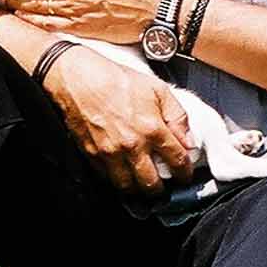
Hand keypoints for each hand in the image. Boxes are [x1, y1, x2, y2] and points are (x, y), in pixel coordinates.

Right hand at [40, 45, 194, 194]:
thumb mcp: (157, 89)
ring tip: (142, 182)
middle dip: (161, 188)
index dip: (185, 172)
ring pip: (127, 187)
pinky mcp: (91, 154)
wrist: (78, 78)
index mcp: (152, 129)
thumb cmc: (114, 79)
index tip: (185, 174)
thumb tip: (188, 140)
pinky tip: (122, 172)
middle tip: (164, 184)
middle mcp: (131, 145)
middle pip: (151, 183)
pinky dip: (116, 179)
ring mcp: (110, 152)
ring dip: (137, 188)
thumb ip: (177, 116)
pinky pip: (106, 178)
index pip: (177, 161)